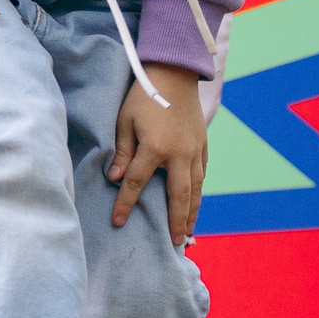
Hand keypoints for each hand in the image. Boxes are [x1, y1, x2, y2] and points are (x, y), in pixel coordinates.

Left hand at [110, 63, 208, 243]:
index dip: (126, 204)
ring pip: (196, 189)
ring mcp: (195, 151)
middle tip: (175, 243)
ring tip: (188, 232)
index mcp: (156, 148)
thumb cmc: (143, 96)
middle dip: (176, 221)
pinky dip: (199, 193)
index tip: (119, 222)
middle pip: (178, 197)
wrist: (174, 74)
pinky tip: (195, 204)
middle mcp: (180, 155)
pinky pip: (202, 176)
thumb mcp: (124, 121)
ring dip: (192, 212)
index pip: (137, 183)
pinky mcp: (203, 146)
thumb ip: (122, 151)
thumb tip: (115, 178)